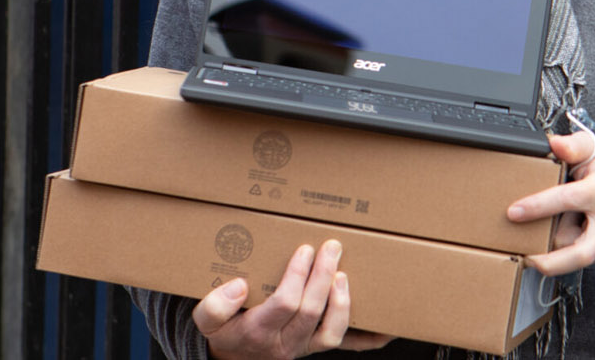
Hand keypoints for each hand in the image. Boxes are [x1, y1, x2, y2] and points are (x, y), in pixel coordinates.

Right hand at [193, 240, 394, 359]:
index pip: (284, 304)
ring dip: (342, 303)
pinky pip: (347, 347)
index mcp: (257, 331)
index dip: (298, 276)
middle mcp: (284, 343)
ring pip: (331, 333)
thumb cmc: (225, 331)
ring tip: (345, 275)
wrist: (233, 359)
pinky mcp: (316, 346)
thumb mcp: (206, 320)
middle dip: (323, 276)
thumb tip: (239, 285)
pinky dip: (370, 338)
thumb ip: (215, 304)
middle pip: (310, 312)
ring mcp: (304, 347)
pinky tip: (387, 326)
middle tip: (332, 246)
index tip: (304, 249)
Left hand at [506, 132, 594, 275]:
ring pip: (578, 254)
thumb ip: (572, 145)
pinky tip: (566, 231)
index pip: (567, 199)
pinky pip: (584, 257)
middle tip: (526, 259)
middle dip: (552, 262)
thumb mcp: (591, 146)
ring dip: (557, 245)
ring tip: (547, 228)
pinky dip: (568, 248)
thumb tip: (554, 143)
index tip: (513, 213)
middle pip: (582, 252)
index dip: (538, 207)